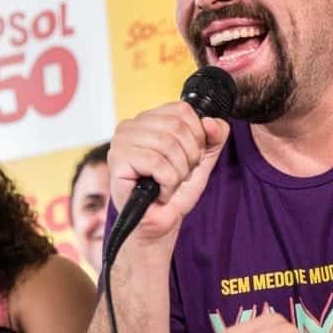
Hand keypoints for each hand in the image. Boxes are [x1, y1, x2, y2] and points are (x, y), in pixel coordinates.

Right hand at [108, 101, 229, 242]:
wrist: (158, 221)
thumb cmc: (173, 189)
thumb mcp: (202, 160)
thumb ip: (214, 137)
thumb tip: (212, 123)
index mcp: (149, 118)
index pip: (183, 110)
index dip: (197, 136)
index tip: (192, 158)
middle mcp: (131, 125)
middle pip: (177, 127)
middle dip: (189, 157)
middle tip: (180, 176)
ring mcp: (121, 141)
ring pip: (168, 144)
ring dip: (178, 172)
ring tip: (169, 185)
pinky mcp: (117, 160)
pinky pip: (157, 163)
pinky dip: (167, 183)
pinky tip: (160, 192)